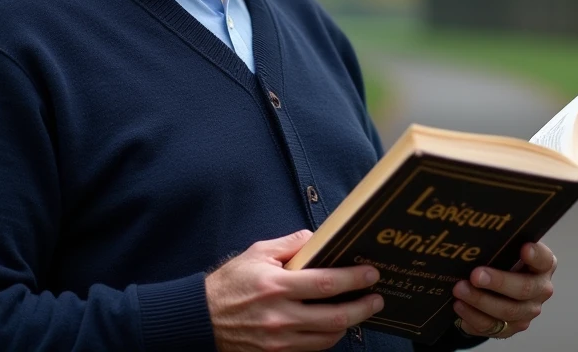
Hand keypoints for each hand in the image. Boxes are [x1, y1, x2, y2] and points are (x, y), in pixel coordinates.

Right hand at [206, 229, 384, 351]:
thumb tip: (318, 238)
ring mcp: (279, 340)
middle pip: (335, 317)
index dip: (354, 279)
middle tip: (377, 298)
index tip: (371, 274)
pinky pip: (313, 349)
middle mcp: (280, 316)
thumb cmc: (229, 283)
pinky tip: (335, 325)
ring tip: (359, 310)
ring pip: (328, 337)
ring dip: (349, 324)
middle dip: (363, 307)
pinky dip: (328, 337)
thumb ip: (290, 244)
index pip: (326, 283)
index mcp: (276, 286)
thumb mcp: (257, 253)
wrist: (200, 319)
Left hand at [452, 241, 555, 339]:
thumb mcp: (507, 249)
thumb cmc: (503, 260)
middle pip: (524, 289)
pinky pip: (491, 327)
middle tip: (475, 275)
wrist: (498, 286)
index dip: (535, 255)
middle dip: (498, 282)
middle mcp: (540, 290)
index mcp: (543, 265)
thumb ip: (502, 244)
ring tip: (459, 289)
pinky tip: (459, 305)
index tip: (524, 248)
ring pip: (506, 311)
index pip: (544, 259)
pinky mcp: (511, 328)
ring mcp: (527, 312)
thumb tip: (480, 237)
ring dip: (480, 301)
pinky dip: (472, 316)